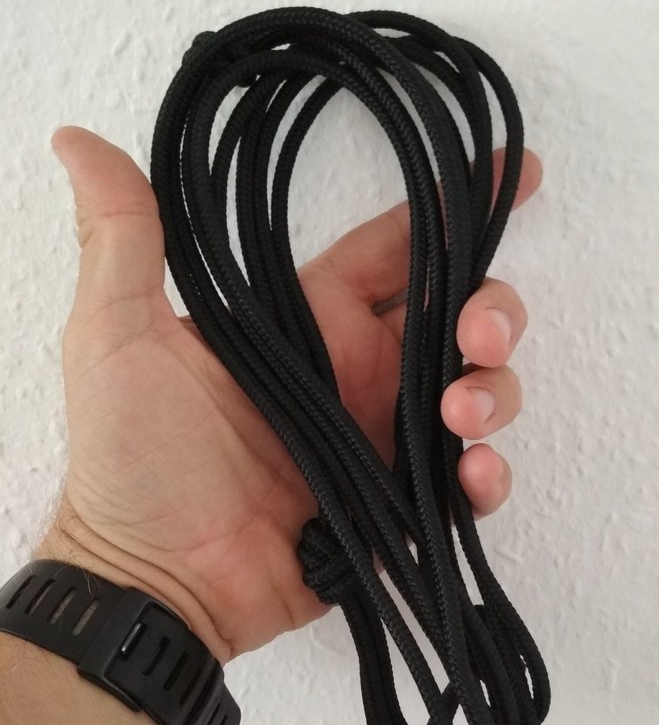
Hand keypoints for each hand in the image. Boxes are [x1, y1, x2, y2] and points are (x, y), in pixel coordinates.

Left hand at [34, 127, 540, 661]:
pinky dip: (486, 475)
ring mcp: (384, 440)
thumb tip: (79, 142)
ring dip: (495, 391)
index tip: (514, 172)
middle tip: (479, 334)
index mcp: (311, 323)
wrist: (156, 582)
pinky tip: (472, 473)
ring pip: (478, 391)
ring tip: (459, 413)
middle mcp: (360, 373)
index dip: (454, 205)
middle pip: (459, 316)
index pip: (397, 248)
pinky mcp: (400, 506)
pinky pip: (466, 482)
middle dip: (492, 311)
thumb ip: (123, 241)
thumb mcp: (117, 337)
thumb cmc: (132, 461)